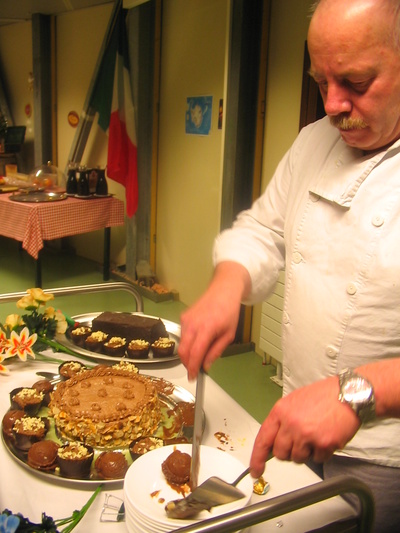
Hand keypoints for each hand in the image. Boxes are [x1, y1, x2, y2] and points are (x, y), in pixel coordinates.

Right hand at [178, 262, 250, 379]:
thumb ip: (216, 351)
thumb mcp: (229, 335)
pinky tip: (199, 338)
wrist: (223, 290)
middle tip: (195, 370)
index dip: (192, 368)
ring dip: (188, 353)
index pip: (195, 353)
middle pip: (183, 351)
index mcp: (206, 329)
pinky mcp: (183, 317)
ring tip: (201, 352)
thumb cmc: (229, 312)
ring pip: (182, 344)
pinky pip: (183, 335)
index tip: (193, 377)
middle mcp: (192, 324)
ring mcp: (186, 320)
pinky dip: (188, 342)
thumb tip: (206, 366)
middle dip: (187, 364)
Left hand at [249, 376, 360, 477]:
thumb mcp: (294, 402)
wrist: (347, 393)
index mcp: (281, 411)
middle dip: (288, 451)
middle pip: (280, 453)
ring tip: (315, 434)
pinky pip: (317, 459)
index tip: (256, 470)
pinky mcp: (323, 444)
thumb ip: (282, 420)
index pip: (263, 439)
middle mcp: (291, 423)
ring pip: (298, 458)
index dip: (257, 458)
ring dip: (306, 452)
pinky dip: (322, 452)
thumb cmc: (323, 396)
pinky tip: (326, 436)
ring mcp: (306, 435)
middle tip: (300, 440)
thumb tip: (273, 440)